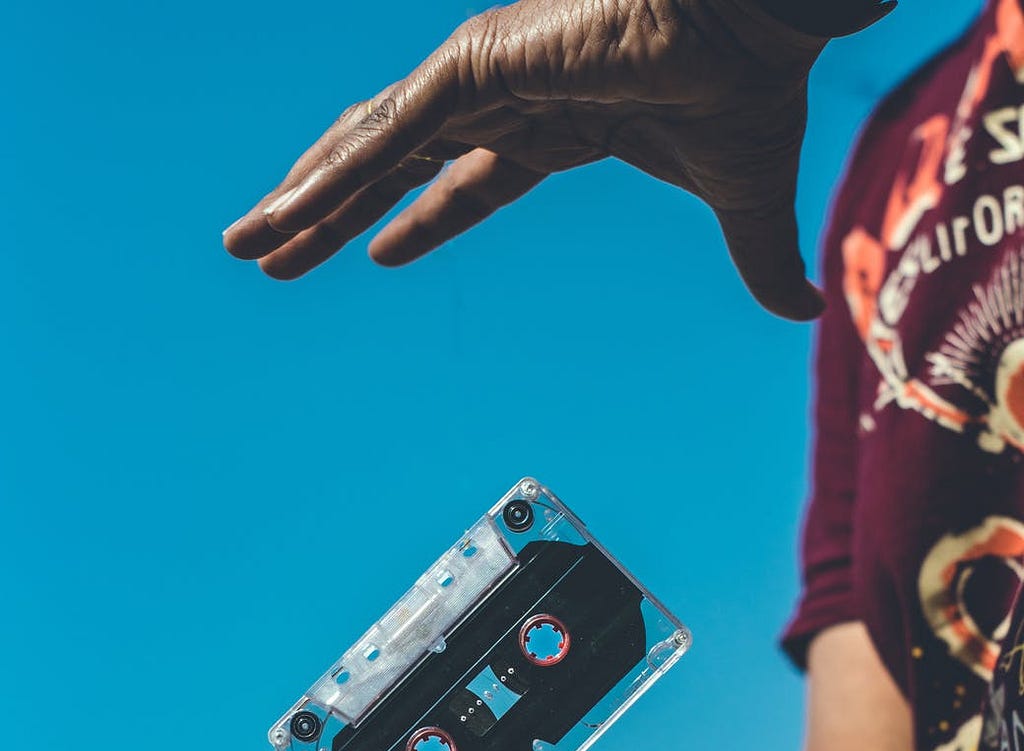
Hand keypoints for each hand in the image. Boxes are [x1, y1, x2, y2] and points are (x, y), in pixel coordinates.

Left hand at [223, 0, 836, 316]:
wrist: (765, 19)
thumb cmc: (756, 87)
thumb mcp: (744, 203)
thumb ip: (755, 260)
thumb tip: (803, 312)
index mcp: (554, 127)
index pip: (462, 184)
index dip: (415, 219)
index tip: (372, 250)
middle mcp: (502, 98)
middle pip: (392, 168)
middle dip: (330, 213)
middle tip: (271, 250)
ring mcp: (483, 79)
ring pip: (368, 149)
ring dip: (304, 198)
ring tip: (247, 243)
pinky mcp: (478, 66)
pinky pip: (386, 136)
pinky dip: (334, 176)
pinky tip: (286, 212)